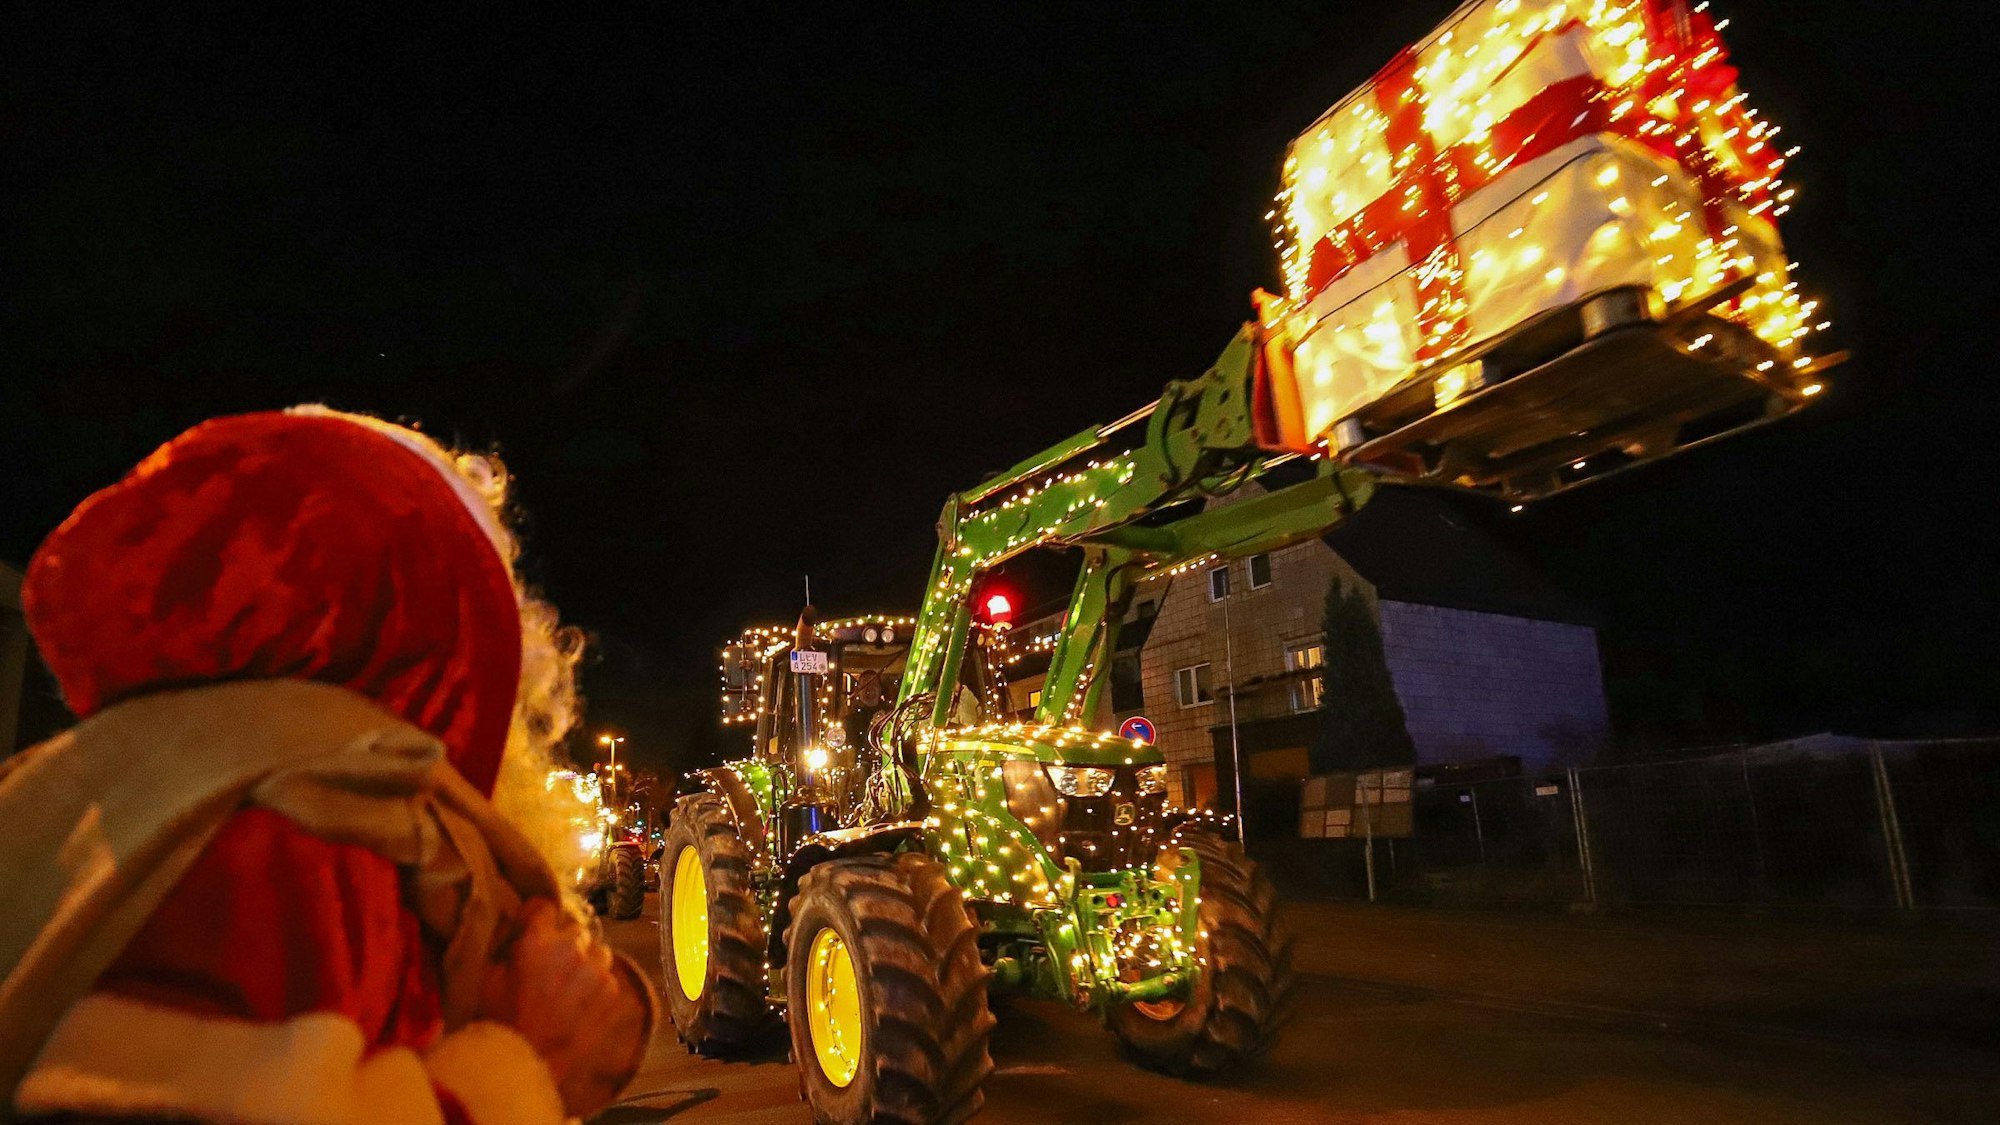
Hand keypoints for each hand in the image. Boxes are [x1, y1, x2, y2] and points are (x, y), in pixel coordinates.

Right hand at [479, 897, 647, 1116]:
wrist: (528, 1062)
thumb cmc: (500, 1022)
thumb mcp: (487, 978)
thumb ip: (504, 946)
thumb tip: (516, 929)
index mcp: (538, 941)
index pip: (544, 906)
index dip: (537, 917)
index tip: (533, 926)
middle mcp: (572, 949)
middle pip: (574, 930)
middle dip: (563, 942)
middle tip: (551, 964)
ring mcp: (596, 970)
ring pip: (596, 950)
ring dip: (585, 961)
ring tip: (570, 983)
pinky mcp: (612, 991)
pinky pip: (606, 976)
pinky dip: (596, 984)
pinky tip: (581, 1002)